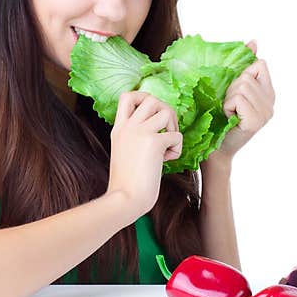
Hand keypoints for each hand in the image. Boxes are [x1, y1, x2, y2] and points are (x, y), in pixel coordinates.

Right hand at [106, 91, 181, 217]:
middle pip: (151, 98)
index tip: (152, 116)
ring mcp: (140, 132)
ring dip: (173, 127)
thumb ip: (135, 138)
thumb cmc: (127, 184)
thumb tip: (160, 132)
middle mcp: (128, 126)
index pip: (127, 96)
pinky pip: (176, 135)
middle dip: (165, 111)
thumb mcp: (124, 152)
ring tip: (168, 145)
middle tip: (166, 131)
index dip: (144, 98)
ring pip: (166, 111)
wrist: (125, 199)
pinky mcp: (154, 143)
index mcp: (119, 128)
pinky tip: (167, 160)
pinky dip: (177, 148)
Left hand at [211, 40, 274, 160]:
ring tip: (229, 112)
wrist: (216, 149)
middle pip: (247, 76)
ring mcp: (265, 113)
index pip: (260, 65)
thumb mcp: (233, 89)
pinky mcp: (255, 121)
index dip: (243, 74)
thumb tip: (254, 42)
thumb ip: (245, 67)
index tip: (236, 91)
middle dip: (232, 88)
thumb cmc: (221, 118)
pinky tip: (229, 118)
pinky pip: (237, 99)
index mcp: (268, 93)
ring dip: (228, 98)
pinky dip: (227, 106)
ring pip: (241, 86)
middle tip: (229, 106)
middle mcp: (271, 103)